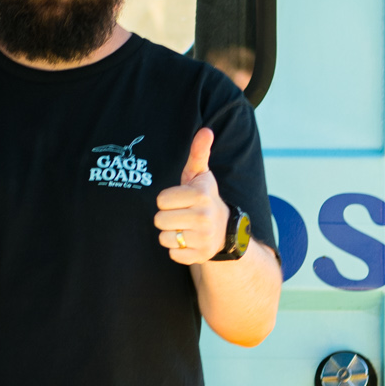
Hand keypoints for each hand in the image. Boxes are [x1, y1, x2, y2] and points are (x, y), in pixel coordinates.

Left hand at [152, 128, 229, 264]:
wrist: (225, 230)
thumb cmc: (204, 198)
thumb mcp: (201, 175)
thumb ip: (199, 153)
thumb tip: (205, 130)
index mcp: (201, 195)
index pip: (161, 200)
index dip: (167, 200)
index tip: (180, 200)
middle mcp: (204, 217)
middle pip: (159, 220)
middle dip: (166, 217)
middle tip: (181, 215)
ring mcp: (204, 238)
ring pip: (164, 238)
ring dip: (171, 234)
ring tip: (184, 227)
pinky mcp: (200, 255)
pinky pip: (173, 254)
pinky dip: (178, 249)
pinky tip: (189, 241)